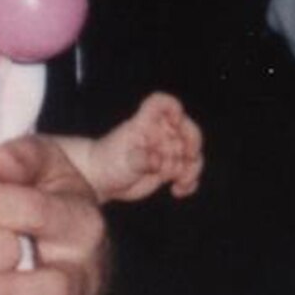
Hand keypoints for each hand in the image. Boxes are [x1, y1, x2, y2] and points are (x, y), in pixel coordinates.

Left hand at [89, 92, 203, 201]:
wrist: (102, 179)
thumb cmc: (108, 160)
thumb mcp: (122, 159)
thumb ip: (142, 159)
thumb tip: (158, 161)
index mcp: (146, 122)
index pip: (162, 103)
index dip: (173, 107)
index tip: (176, 121)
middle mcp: (160, 134)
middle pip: (188, 130)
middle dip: (193, 146)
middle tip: (188, 159)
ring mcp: (166, 151)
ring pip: (192, 155)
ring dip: (191, 170)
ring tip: (177, 182)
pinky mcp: (169, 168)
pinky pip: (188, 173)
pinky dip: (189, 182)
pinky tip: (177, 191)